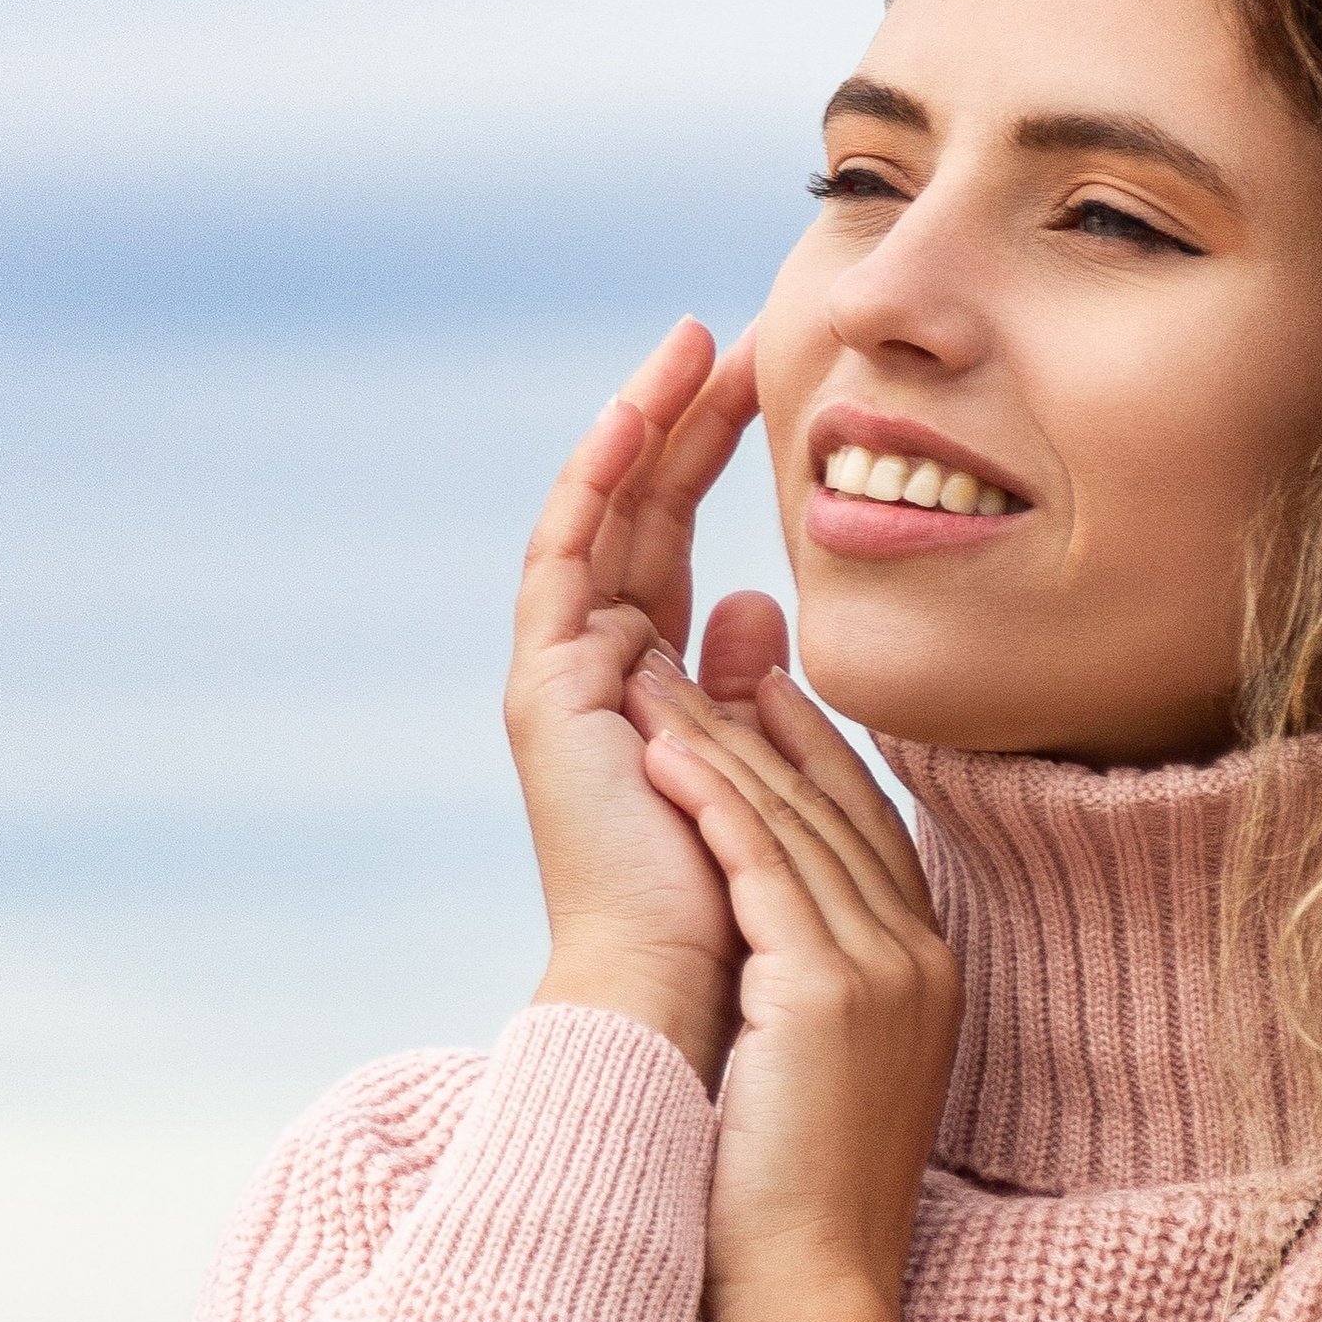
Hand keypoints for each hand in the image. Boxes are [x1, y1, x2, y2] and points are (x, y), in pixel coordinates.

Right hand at [511, 319, 772, 1086]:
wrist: (687, 993)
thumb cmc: (744, 906)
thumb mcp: (769, 769)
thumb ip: (756, 685)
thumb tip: (759, 601)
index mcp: (653, 689)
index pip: (679, 541)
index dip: (720, 456)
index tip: (777, 381)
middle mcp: (599, 671)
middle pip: (640, 511)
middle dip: (689, 416)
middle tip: (742, 328)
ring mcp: (563, 676)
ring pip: (603, 516)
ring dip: (647, 422)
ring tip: (697, 341)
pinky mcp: (545, 688)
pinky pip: (566, 556)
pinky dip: (600, 481)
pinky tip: (640, 412)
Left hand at [623, 651, 960, 1321]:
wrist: (812, 1290)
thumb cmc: (799, 1199)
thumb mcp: (827, 1067)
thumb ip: (817, 983)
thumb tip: (768, 933)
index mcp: (928, 970)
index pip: (870, 825)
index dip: (816, 747)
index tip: (762, 685)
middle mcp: (919, 956)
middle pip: (833, 806)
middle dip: (757, 722)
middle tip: (692, 652)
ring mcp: (884, 971)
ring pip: (794, 823)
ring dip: (720, 743)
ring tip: (653, 680)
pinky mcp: (825, 993)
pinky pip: (763, 870)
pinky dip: (715, 804)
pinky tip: (666, 755)